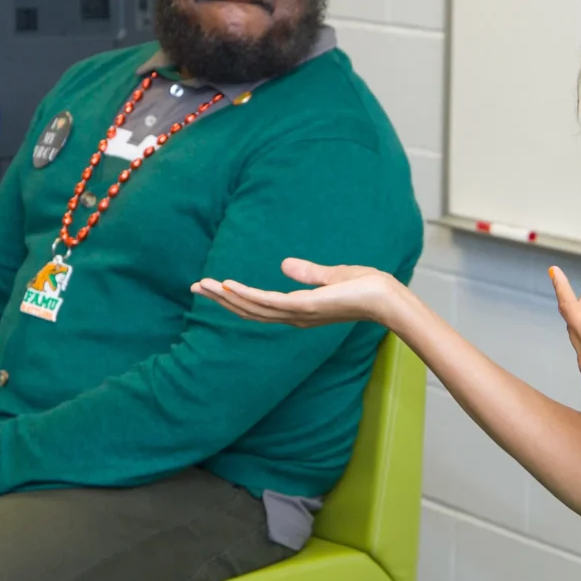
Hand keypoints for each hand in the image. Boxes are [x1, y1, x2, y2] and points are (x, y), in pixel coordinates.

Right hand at [193, 259, 411, 329]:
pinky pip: (269, 302)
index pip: (257, 306)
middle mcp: (293, 316)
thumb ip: (307, 273)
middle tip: (194, 287)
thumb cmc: (365, 287)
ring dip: (226, 297)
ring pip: (253, 308)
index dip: (232, 297)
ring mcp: (298, 313)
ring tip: (202, 285)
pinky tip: (229, 286)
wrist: (386, 297)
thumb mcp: (330, 276)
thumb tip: (284, 264)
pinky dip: (247, 295)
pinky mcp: (306, 306)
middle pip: (248, 310)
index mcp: (296, 309)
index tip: (211, 286)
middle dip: (219, 300)